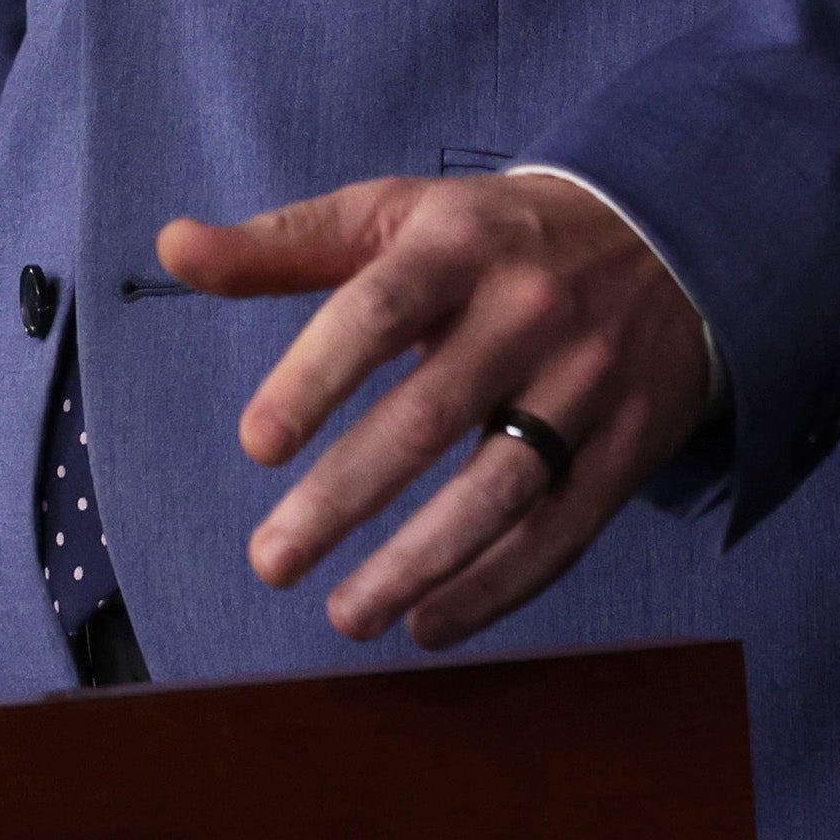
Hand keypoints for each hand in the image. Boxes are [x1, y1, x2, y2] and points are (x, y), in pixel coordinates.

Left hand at [158, 174, 715, 654]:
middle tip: (271, 562)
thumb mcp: (397, 215)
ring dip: (417, 566)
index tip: (256, 444)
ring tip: (344, 616)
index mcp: (460, 244)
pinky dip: (494, 589)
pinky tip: (430, 624)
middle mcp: (529, 311)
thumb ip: (285, 244)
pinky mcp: (629, 444)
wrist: (665, 237)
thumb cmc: (493, 238)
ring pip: (498, 491)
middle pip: (429, 416)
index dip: (315, 378)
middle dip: (344, 499)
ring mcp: (587, 382)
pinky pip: (560, 532)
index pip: (378, 311)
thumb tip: (174, 246)